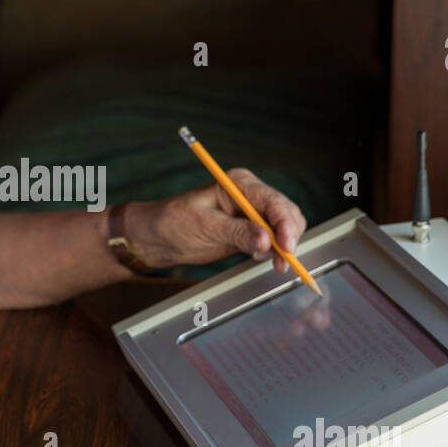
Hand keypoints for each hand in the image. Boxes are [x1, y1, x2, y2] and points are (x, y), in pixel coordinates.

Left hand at [127, 168, 307, 272]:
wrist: (158, 237)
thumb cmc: (173, 222)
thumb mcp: (204, 226)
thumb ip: (237, 233)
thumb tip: (267, 242)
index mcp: (240, 183)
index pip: (273, 201)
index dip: (284, 224)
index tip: (286, 246)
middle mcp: (251, 195)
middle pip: (286, 213)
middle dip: (289, 237)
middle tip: (284, 261)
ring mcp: (252, 213)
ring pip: (284, 228)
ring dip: (285, 246)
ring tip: (275, 263)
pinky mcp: (250, 232)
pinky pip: (274, 240)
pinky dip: (276, 252)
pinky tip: (263, 259)